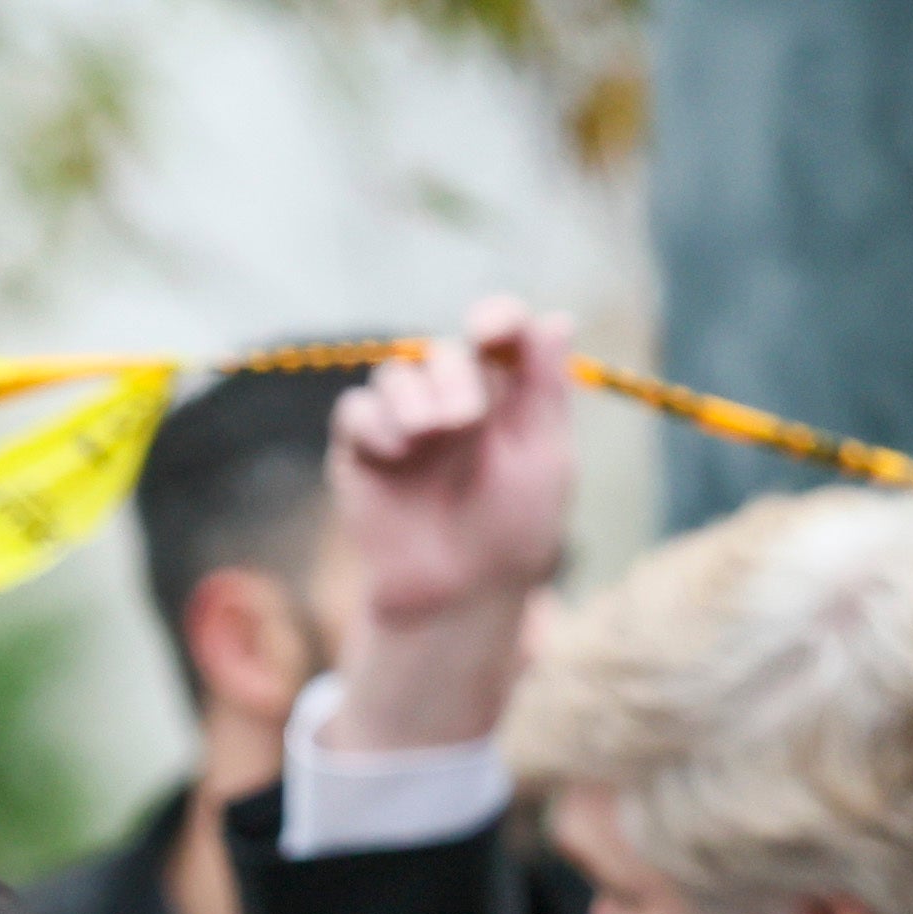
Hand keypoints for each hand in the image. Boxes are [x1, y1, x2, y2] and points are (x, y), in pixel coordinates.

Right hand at [326, 294, 581, 758]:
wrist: (456, 596)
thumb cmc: (512, 533)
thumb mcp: (545, 460)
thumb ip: (546, 390)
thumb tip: (556, 317)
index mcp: (505, 396)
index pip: (500, 334)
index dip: (496, 319)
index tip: (491, 328)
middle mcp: (452, 399)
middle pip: (445, 352)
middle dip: (453, 376)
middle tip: (463, 421)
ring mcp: (405, 423)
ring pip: (396, 376)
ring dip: (412, 397)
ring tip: (427, 436)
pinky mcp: (362, 450)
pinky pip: (355, 411)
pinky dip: (373, 422)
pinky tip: (395, 452)